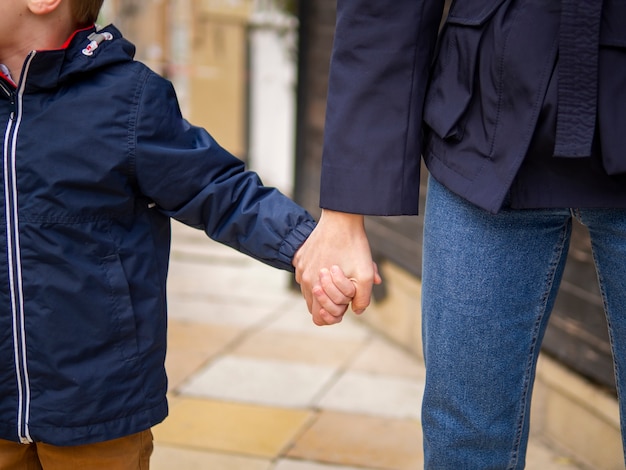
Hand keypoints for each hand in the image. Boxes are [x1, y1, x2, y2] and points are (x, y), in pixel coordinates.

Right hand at [293, 209, 381, 324]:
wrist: (341, 218)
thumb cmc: (354, 246)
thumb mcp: (365, 275)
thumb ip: (362, 299)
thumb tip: (355, 311)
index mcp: (315, 287)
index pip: (318, 317)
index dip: (333, 316)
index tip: (346, 304)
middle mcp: (303, 279)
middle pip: (313, 305)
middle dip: (330, 302)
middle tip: (345, 288)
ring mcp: (300, 267)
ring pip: (309, 290)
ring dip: (324, 289)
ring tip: (339, 274)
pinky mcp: (300, 256)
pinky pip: (306, 275)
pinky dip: (317, 276)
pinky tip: (330, 264)